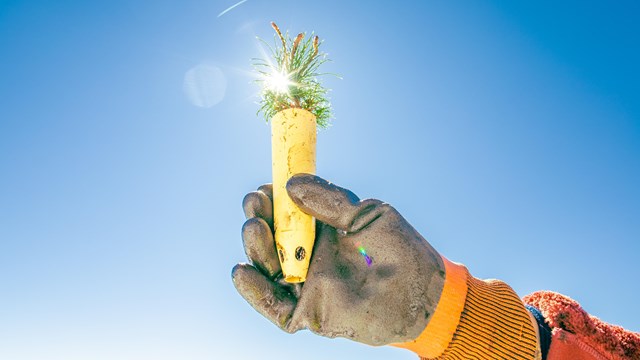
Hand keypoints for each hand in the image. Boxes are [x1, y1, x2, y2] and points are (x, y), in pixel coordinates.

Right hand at [232, 174, 444, 345]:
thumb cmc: (400, 250)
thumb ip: (331, 201)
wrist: (422, 293)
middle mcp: (310, 257)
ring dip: (255, 248)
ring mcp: (307, 285)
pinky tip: (242, 271)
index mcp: (322, 232)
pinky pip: (273, 305)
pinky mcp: (308, 312)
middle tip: (255, 203)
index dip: (272, 201)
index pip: (287, 215)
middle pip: (272, 239)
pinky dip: (254, 291)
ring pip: (269, 268)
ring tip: (254, 227)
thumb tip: (292, 183)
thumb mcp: (366, 215)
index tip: (264, 187)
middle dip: (259, 219)